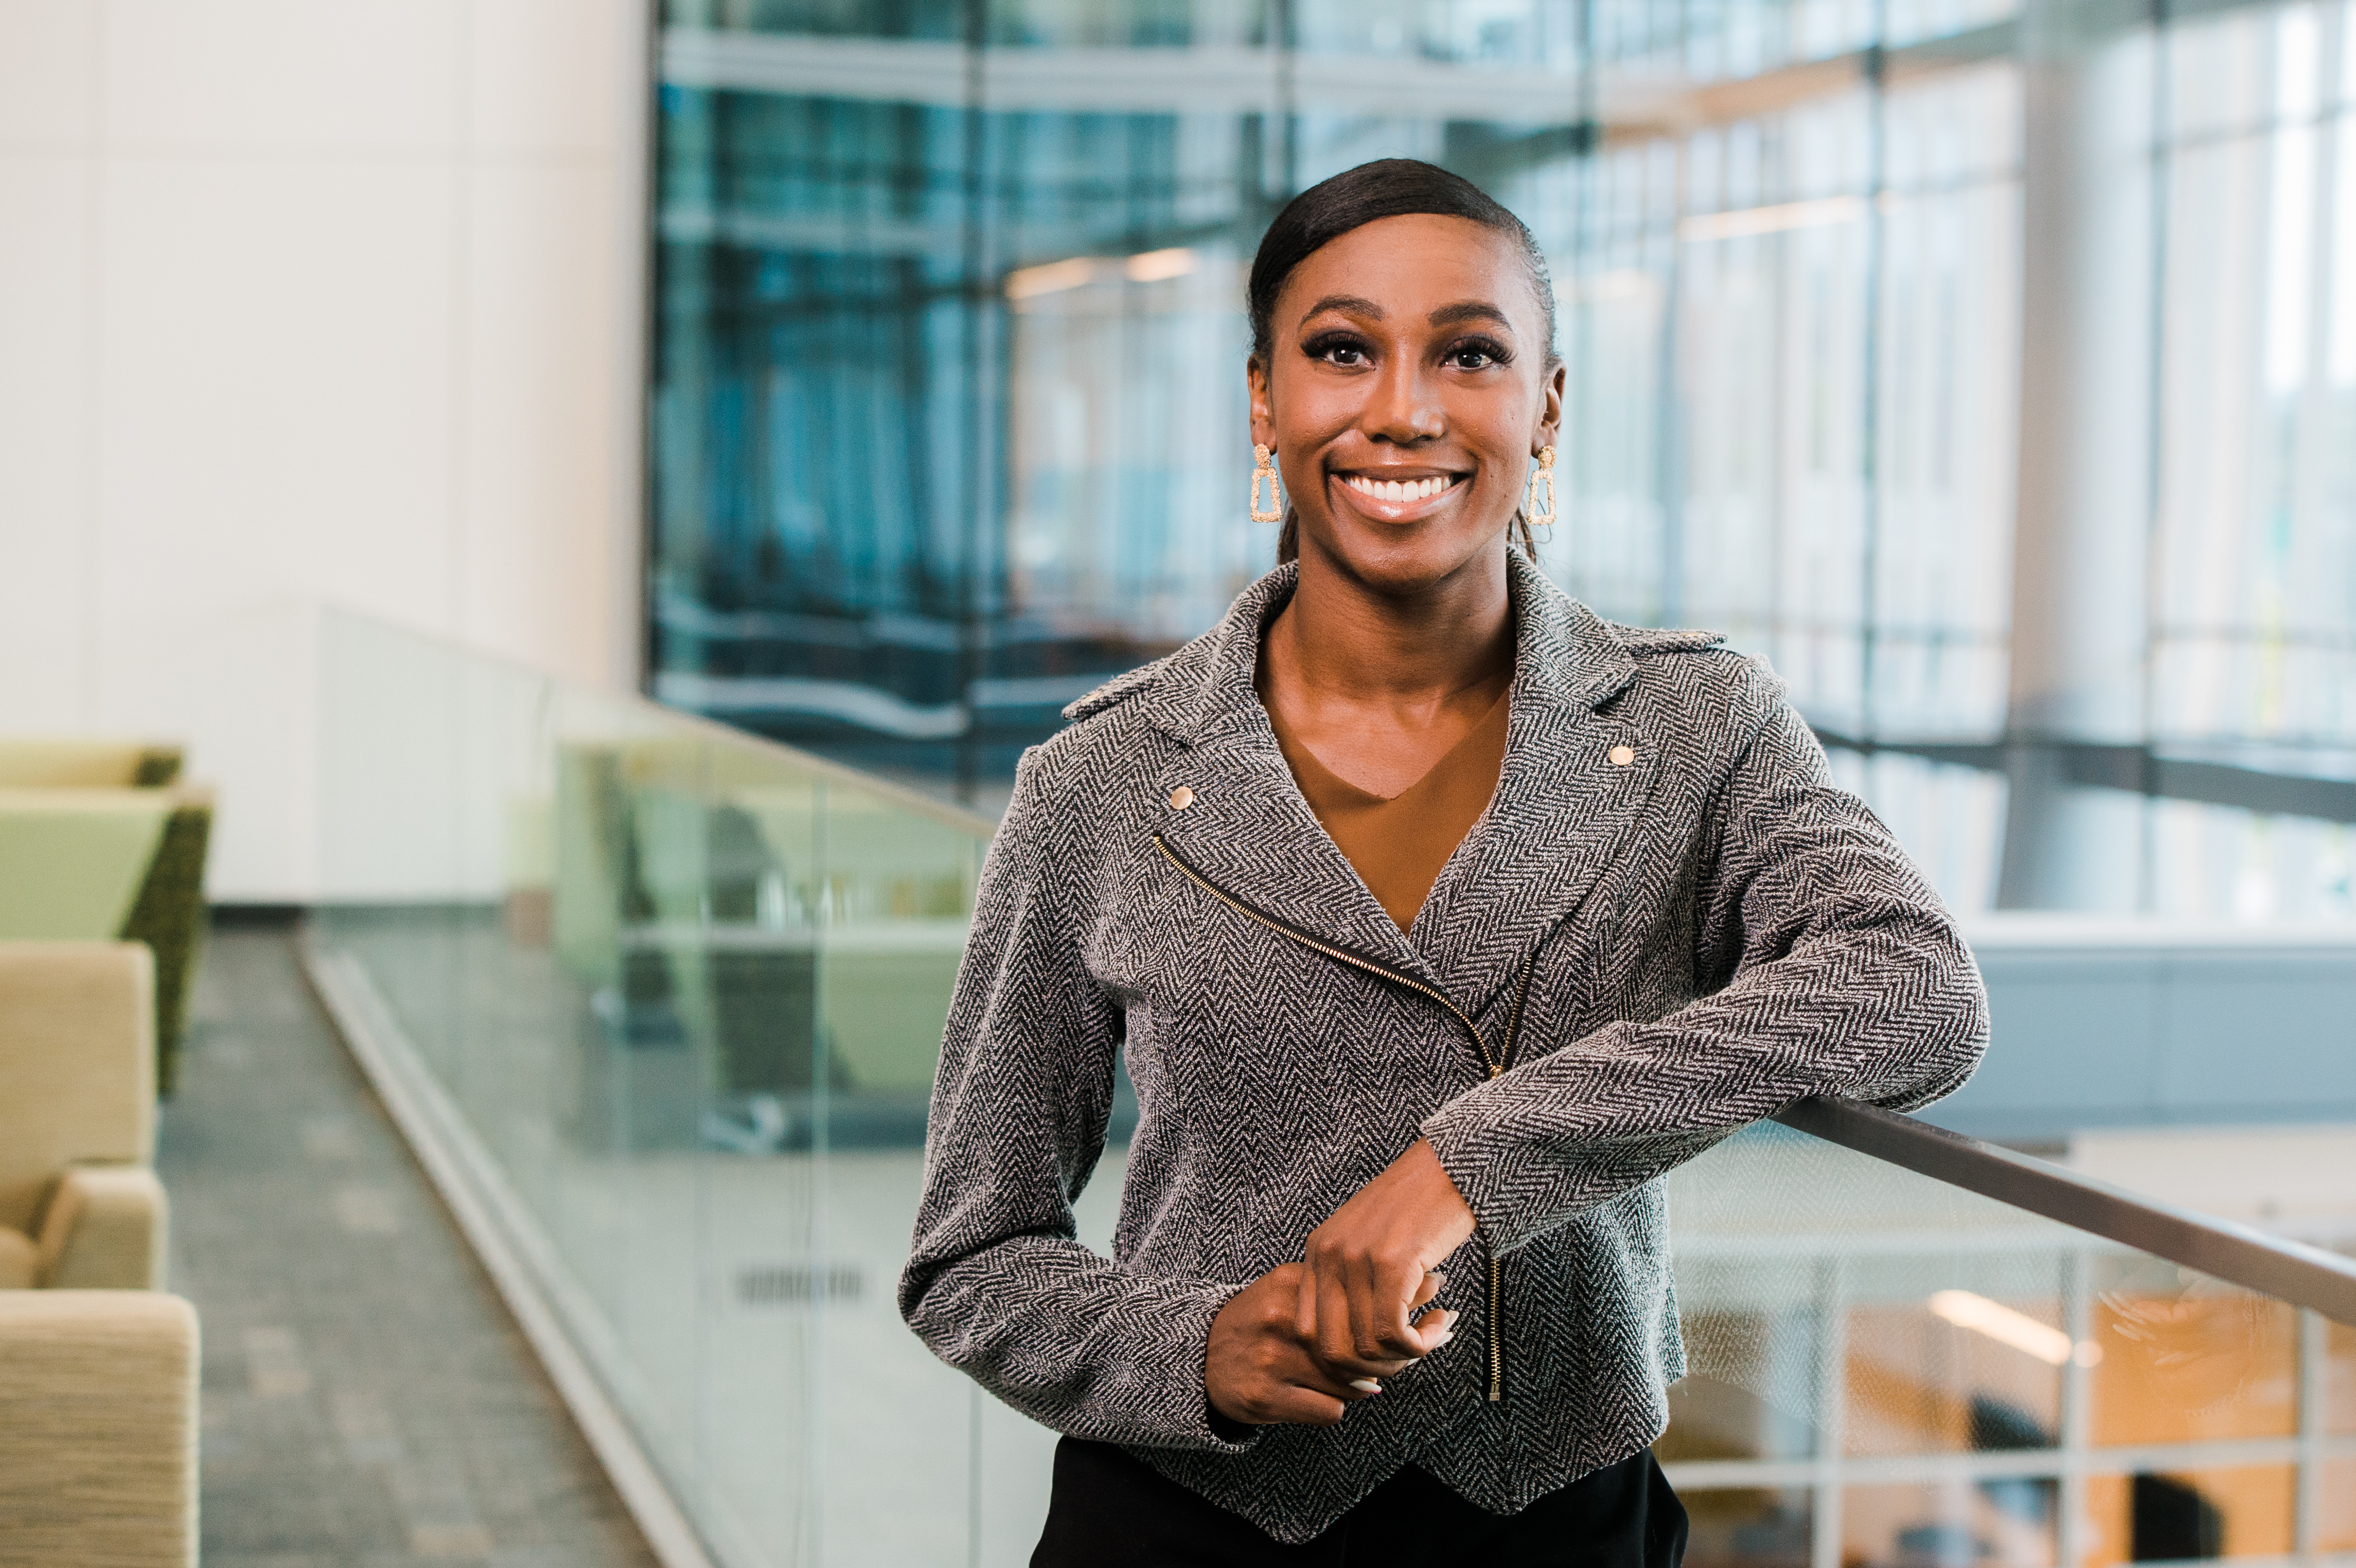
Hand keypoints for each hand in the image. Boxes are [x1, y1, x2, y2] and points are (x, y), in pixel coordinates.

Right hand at [1207, 1263, 1387, 1426]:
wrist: (1199, 1357)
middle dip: (1376, 1362)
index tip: (1391, 1336)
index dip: (1381, 1325)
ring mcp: (1269, 1358)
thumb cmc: (1261, 1324)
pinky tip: (1319, 1399)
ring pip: (1348, 1382)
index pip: (1360, 1306)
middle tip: (1378, 1368)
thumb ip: (1338, 1293)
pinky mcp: (1264, 1397)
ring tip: (1346, 1383)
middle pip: (1357, 1347)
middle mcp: (1279, 1317)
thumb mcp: (1290, 1292)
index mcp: (1289, 1283)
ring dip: (1355, 1388)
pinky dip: (1332, 1409)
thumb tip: (1412, 1307)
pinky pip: (1329, 1411)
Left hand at [1297, 1138, 1476, 1379]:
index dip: (1338, 1363)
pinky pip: (1395, 1334)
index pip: (1307, 1332)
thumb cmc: (1419, 1206)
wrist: (1452, 1165)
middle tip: (1408, 1358)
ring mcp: (1356, 1260)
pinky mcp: (1391, 1264)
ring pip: (1367, 1348)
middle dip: (1372, 1370)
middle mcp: (1329, 1256)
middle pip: (1331, 1350)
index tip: (1373, 1368)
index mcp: (1318, 1251)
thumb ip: (1357, 1284)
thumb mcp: (1371, 1241)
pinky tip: (1442, 1320)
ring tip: (1432, 1334)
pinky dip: (1422, 1343)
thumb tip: (1367, 1352)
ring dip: (1405, 1357)